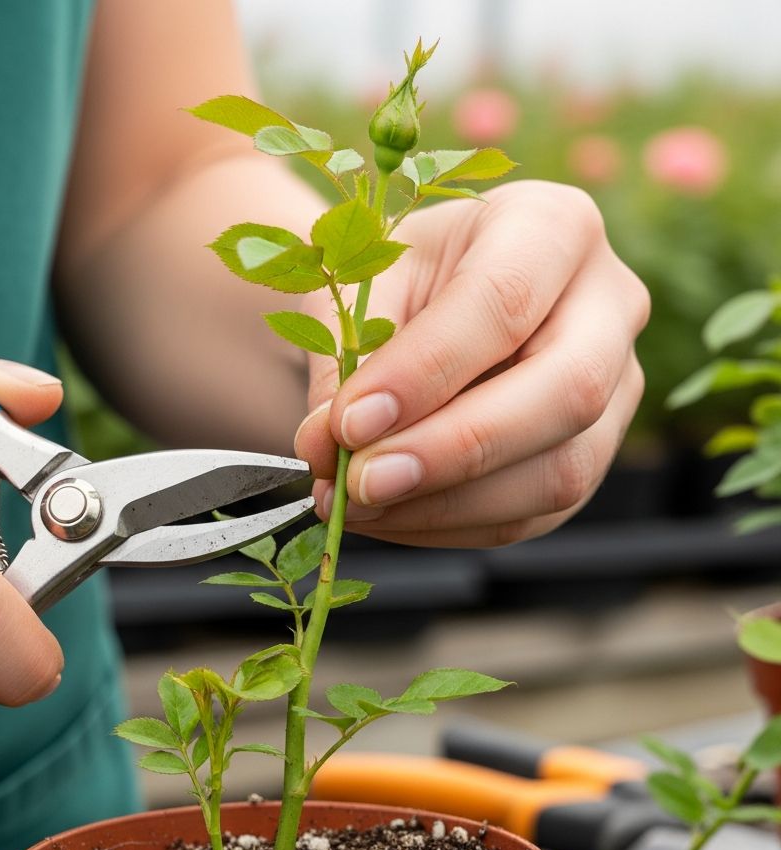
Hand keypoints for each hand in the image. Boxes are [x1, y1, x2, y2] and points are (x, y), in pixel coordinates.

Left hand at [294, 181, 649, 546]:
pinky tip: (389, 516)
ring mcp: (618, 386)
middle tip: (361, 482)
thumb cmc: (403, 274)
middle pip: (567, 393)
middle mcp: (610, 304)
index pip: (502, 303)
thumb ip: (347, 357)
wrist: (435, 295)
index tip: (348, 424)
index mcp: (552, 226)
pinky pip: (535, 513)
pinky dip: (452, 526)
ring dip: (447, 505)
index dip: (424, 374)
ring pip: (561, 471)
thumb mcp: (364, 283)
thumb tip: (327, 449)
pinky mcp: (593, 452)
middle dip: (454, 451)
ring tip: (357, 505)